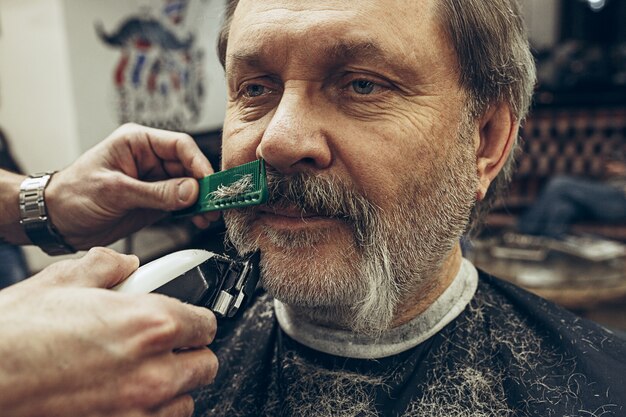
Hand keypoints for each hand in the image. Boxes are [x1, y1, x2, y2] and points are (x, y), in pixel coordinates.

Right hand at [0, 247, 217, 416]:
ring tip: (144, 371)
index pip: (206, 324)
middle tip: (166, 346)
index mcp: (151, 323)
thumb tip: (125, 264)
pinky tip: (129, 395)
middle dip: (189, 352)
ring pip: (186, 399)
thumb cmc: (17, 333)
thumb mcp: (64, 281)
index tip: (187, 321)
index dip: (195, 319)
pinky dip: (153, 410)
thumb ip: (108, 267)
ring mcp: (138, 408)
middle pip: (205, 364)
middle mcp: (153, 370)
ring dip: (174, 385)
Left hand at [46, 123, 219, 249]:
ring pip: (189, 187)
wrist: (55, 221)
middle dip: (203, 185)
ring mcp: (153, 181)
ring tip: (208, 215)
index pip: (179, 145)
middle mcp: (148, 159)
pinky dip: (192, 212)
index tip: (208, 182)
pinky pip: (181, 204)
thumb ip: (156, 192)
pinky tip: (197, 220)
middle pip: (189, 166)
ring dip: (201, 201)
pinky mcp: (154, 202)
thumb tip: (191, 190)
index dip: (198, 162)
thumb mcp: (115, 190)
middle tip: (214, 202)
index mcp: (137, 143)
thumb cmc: (72, 194)